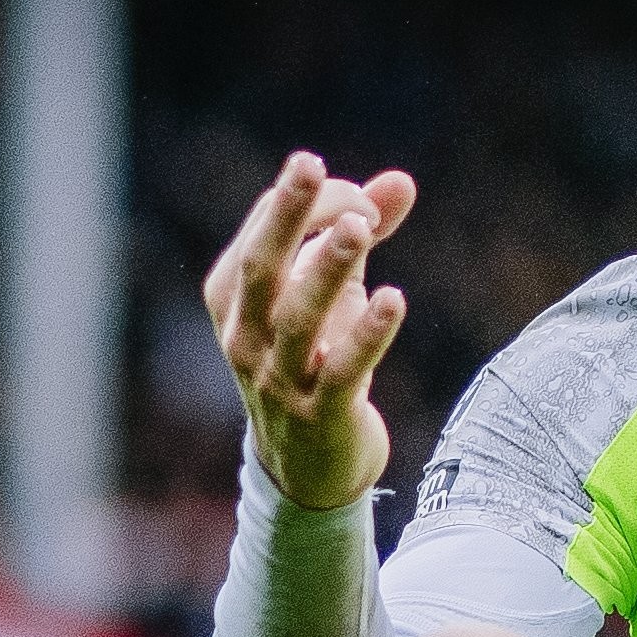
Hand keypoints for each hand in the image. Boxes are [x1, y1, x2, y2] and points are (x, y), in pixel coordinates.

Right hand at [203, 152, 417, 510]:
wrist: (308, 471)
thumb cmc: (315, 362)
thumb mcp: (333, 295)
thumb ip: (360, 236)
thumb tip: (401, 181)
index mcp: (234, 302)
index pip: (259, 237)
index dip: (299, 203)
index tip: (348, 186)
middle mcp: (245, 338)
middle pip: (261, 268)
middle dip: (285, 215)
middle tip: (310, 166)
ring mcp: (279, 380)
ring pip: (299, 318)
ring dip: (329, 269)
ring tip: (360, 226)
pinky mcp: (322, 416)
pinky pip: (343, 371)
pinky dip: (367, 334)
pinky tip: (394, 298)